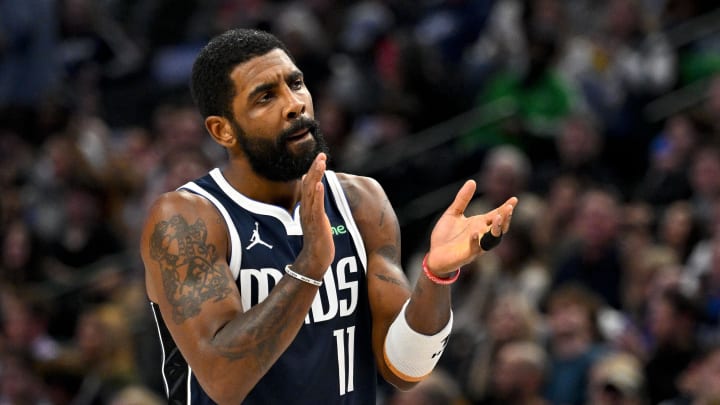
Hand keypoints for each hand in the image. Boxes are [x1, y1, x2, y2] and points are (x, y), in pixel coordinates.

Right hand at [296, 153, 334, 278]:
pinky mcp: (316, 223)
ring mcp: (310, 215)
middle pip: (309, 184)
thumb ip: (313, 201)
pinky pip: (316, 207)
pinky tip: (320, 184)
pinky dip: (317, 195)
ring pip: (311, 192)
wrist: (315, 258)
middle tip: (321, 155)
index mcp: (306, 206)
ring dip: (316, 176)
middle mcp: (306, 208)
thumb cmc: (317, 239)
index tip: (320, 157)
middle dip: (315, 169)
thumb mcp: (315, 216)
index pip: (309, 184)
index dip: (314, 170)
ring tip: (321, 163)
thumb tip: (311, 185)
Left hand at [426, 180, 516, 275]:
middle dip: (505, 218)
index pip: (496, 215)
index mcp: (479, 224)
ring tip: (498, 217)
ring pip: (492, 239)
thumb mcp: (453, 213)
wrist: (434, 255)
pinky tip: (475, 233)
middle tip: (509, 208)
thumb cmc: (445, 235)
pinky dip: (476, 241)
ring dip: (496, 229)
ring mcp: (476, 246)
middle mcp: (481, 235)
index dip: (506, 208)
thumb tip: (472, 181)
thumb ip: (462, 199)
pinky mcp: (467, 255)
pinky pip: (475, 248)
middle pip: (499, 227)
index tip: (514, 199)